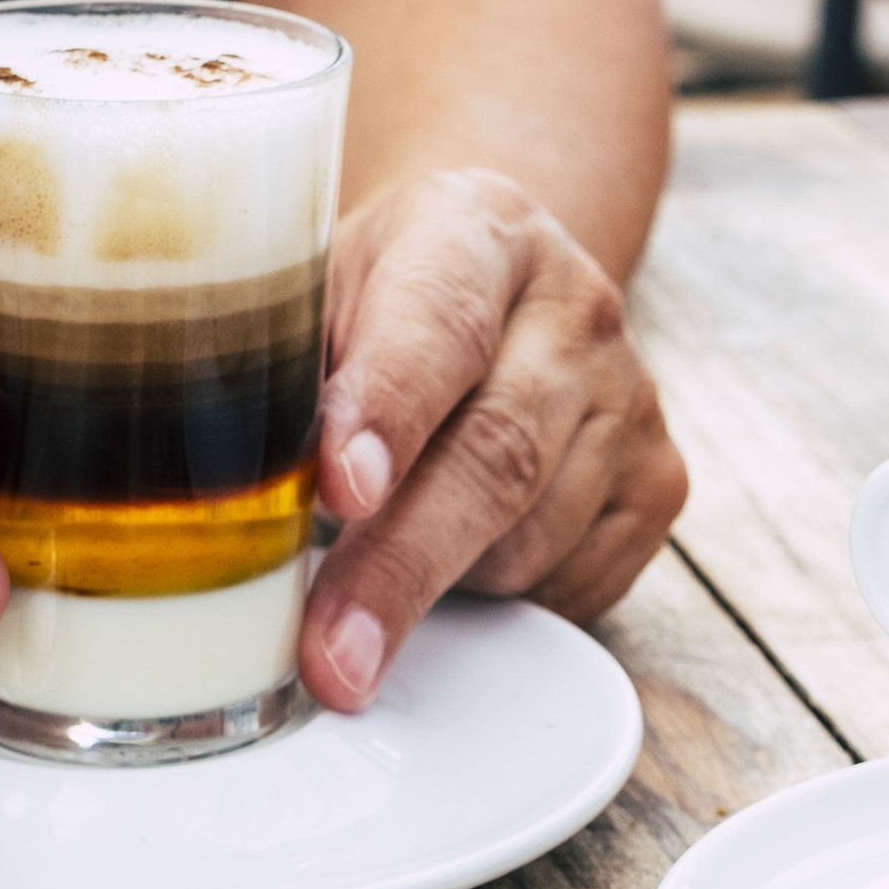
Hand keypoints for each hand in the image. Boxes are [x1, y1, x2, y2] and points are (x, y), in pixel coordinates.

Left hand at [301, 169, 686, 708]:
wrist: (498, 282)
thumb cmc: (378, 301)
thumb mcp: (313, 289)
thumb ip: (278, 369)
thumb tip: (229, 504)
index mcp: (474, 232)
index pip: (437, 325)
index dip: (388, 412)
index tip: (343, 490)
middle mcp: (574, 308)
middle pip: (497, 456)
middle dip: (403, 565)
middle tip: (333, 656)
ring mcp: (631, 398)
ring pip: (531, 541)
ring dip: (439, 584)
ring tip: (379, 559)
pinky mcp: (659, 481)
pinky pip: (572, 585)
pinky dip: (498, 600)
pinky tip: (459, 554)